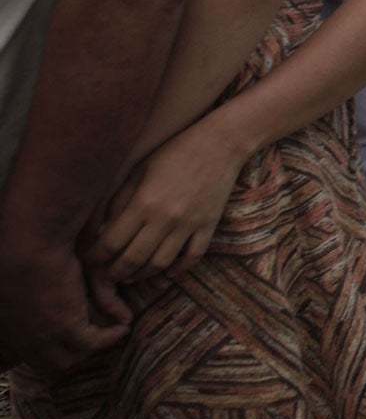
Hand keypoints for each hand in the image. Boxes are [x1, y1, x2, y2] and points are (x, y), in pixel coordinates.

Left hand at [0, 244, 132, 371]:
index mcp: (7, 326)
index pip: (30, 350)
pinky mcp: (66, 327)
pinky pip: (94, 343)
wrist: (30, 243)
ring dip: (92, 348)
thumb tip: (41, 301)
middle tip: (95, 338)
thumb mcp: (23, 279)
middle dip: (73, 353)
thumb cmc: (23, 251)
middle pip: (50, 361)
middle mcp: (22, 337)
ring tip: (111, 333)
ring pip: (70, 359)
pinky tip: (122, 325)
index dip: (52, 346)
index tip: (70, 336)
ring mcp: (42, 335)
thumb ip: (35, 296)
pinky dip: (110, 336)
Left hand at [92, 120, 244, 282]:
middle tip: (108, 275)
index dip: (97, 256)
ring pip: (160, 263)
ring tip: (133, 275)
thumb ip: (120, 201)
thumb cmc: (175, 151)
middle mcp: (165, 218)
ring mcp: (189, 224)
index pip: (111, 242)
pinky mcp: (208, 225)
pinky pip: (192, 257)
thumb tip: (103, 230)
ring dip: (142, 275)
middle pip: (133, 259)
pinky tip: (167, 272)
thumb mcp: (139, 170)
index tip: (91, 259)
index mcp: (143, 202)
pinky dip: (178, 270)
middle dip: (115, 272)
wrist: (221, 143)